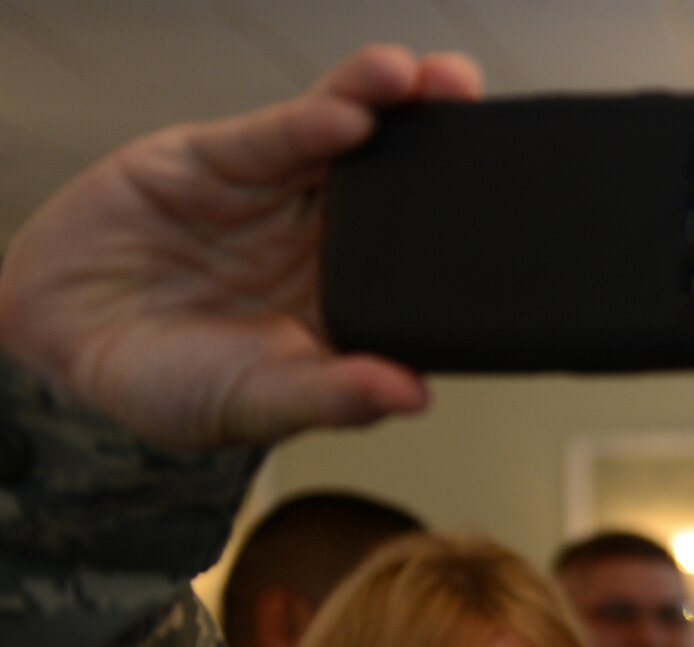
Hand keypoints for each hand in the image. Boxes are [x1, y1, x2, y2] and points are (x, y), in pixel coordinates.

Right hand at [0, 44, 480, 449]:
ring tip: (429, 83)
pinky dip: (310, 120)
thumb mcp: (259, 403)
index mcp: (353, 300)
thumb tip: (413, 396)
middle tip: (490, 117)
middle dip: (445, 145)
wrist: (60, 349)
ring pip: (346, 138)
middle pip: (400, 182)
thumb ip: (334, 396)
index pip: (426, 260)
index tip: (517, 215)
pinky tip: (350, 111)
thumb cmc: (173, 385)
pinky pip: (273, 134)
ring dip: (389, 105)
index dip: (469, 233)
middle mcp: (326, 239)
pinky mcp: (217, 158)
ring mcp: (276, 194)